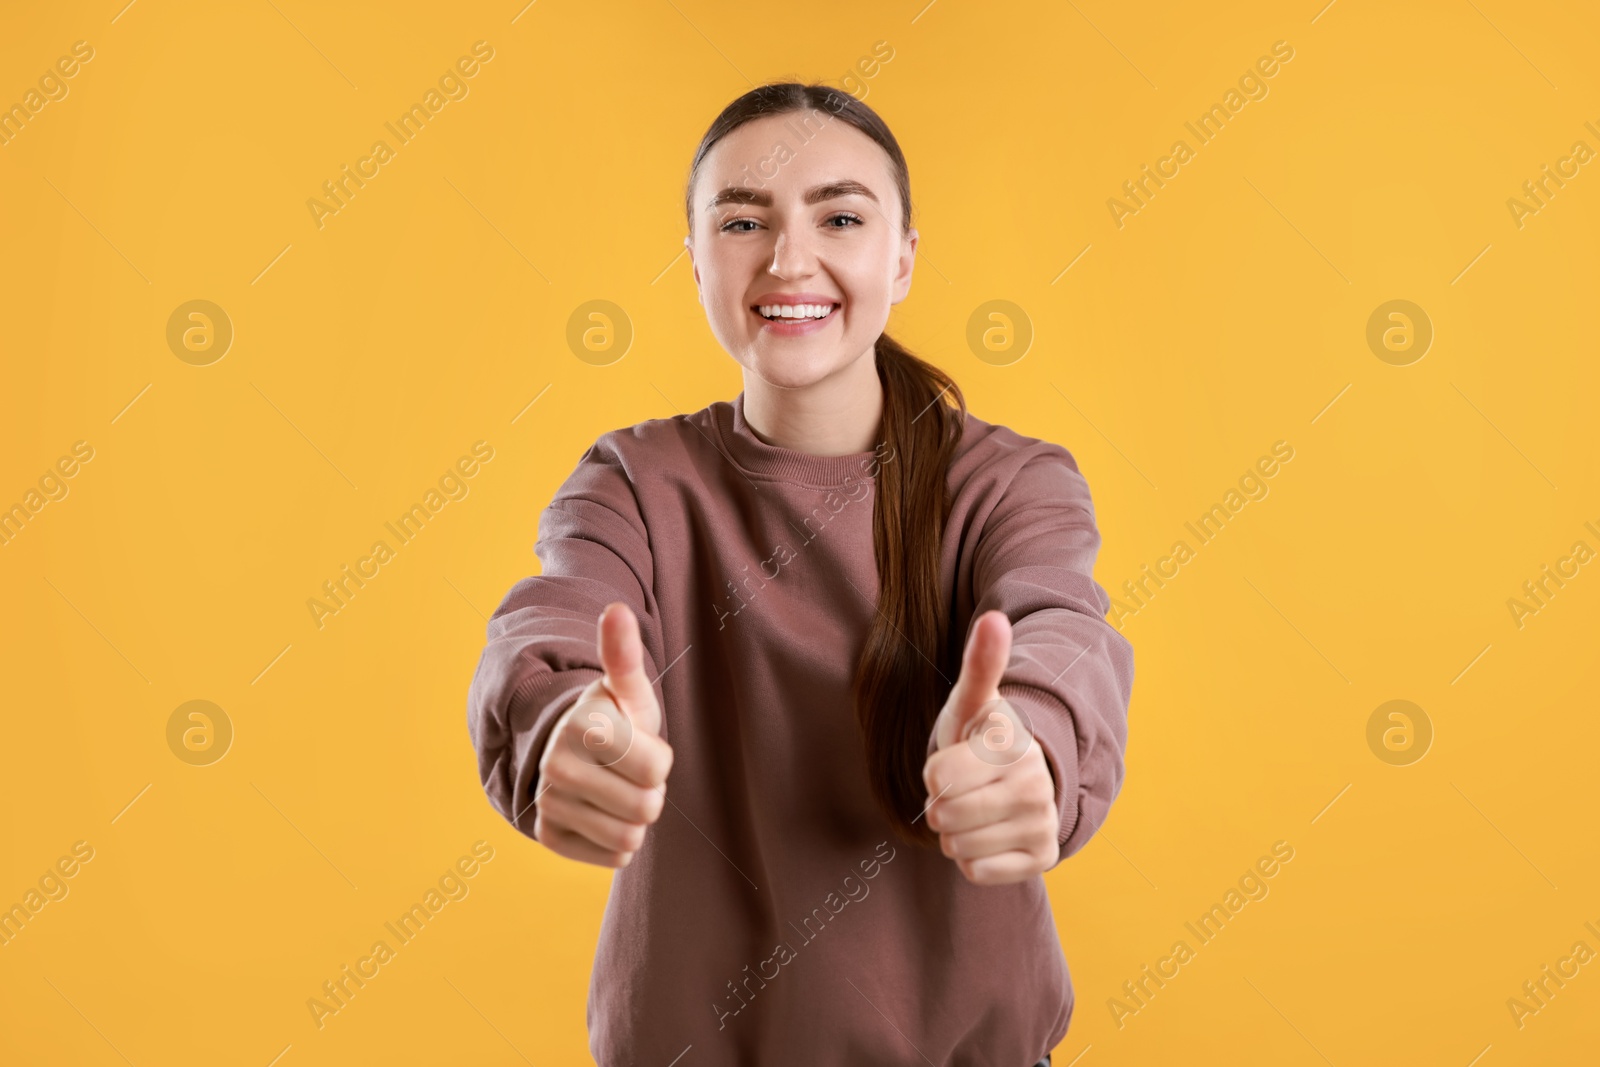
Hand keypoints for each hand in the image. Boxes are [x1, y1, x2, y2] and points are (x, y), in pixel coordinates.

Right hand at [533, 602, 673, 868]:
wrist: (571, 754)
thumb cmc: (614, 720)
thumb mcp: (627, 690)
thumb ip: (624, 656)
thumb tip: (616, 610)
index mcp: (584, 726)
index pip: (659, 769)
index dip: (660, 760)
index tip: (640, 746)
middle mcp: (557, 765)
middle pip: (647, 807)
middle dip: (650, 792)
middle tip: (629, 772)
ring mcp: (548, 803)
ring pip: (630, 837)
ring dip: (635, 819)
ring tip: (618, 792)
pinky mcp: (548, 836)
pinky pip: (613, 857)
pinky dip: (617, 841)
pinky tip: (603, 814)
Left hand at [923, 610, 1058, 885]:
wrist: (1016, 777)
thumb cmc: (981, 737)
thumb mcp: (973, 702)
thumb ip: (980, 664)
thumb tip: (994, 618)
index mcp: (1014, 746)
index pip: (937, 778)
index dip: (934, 772)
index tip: (954, 760)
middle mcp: (1035, 786)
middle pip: (945, 816)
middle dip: (941, 805)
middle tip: (962, 788)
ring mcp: (1042, 823)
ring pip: (958, 847)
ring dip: (955, 833)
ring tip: (975, 809)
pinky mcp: (1042, 858)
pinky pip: (977, 872)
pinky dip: (973, 858)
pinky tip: (989, 833)